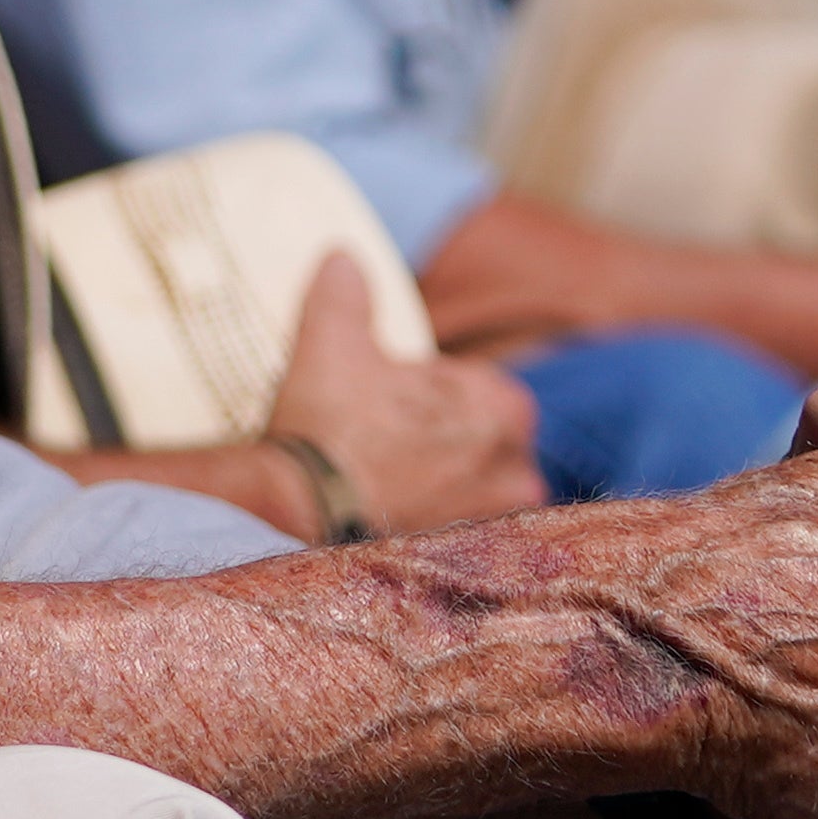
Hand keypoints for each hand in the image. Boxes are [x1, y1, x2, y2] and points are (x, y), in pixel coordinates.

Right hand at [267, 256, 544, 531]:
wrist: (299, 511)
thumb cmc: (329, 425)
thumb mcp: (331, 341)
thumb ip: (345, 293)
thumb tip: (343, 256)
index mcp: (505, 406)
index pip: (475, 389)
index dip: (428, 392)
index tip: (389, 401)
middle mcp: (518, 469)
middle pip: (480, 440)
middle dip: (441, 439)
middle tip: (381, 440)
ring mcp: (497, 524)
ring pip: (473, 489)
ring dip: (440, 484)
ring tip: (383, 481)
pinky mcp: (469, 562)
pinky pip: (459, 533)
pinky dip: (431, 521)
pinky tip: (387, 515)